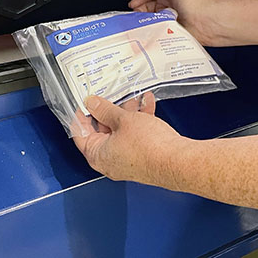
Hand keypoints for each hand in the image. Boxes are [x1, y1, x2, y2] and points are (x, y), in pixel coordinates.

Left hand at [72, 93, 186, 189]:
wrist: (177, 162)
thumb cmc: (149, 147)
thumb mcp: (123, 120)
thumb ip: (105, 110)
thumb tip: (92, 103)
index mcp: (97, 154)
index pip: (80, 132)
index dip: (81, 114)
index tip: (85, 101)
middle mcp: (109, 160)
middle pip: (102, 130)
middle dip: (109, 109)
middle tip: (111, 95)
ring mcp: (125, 160)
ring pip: (121, 131)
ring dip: (127, 113)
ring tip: (134, 98)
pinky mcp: (141, 157)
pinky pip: (135, 136)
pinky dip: (139, 121)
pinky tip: (147, 105)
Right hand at [129, 0, 217, 44]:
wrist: (204, 19)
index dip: (139, 0)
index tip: (130, 5)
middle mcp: (170, 6)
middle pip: (149, 10)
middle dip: (139, 13)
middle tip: (132, 16)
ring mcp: (171, 19)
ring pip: (152, 21)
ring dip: (146, 23)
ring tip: (139, 24)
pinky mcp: (172, 31)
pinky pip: (158, 32)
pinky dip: (152, 32)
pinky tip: (149, 32)